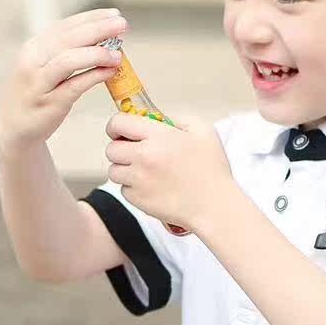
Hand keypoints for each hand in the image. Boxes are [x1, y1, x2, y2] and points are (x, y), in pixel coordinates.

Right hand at [0, 8, 129, 155]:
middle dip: (98, 29)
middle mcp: (33, 61)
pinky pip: (75, 85)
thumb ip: (68, 51)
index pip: (65, 26)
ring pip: (68, 60)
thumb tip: (105, 38)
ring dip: (96, 54)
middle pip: (68, 39)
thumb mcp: (46, 67)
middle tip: (122, 25)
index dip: (91, 18)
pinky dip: (95, 76)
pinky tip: (111, 71)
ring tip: (118, 53)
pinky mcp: (51, 103)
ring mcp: (40, 82)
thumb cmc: (38, 93)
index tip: (114, 14)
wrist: (17, 127)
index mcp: (34, 47)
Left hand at [104, 111, 233, 230]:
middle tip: (137, 153)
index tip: (123, 132)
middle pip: (111, 149)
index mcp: (158, 136)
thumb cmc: (212, 169)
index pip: (118, 122)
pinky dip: (134, 189)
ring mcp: (139, 180)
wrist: (214, 206)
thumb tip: (156, 118)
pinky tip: (153, 188)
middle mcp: (144, 157)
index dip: (117, 126)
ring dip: (126, 170)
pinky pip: (124, 190)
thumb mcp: (203, 131)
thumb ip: (177, 119)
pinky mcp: (138, 200)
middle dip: (121, 149)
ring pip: (114, 171)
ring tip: (146, 172)